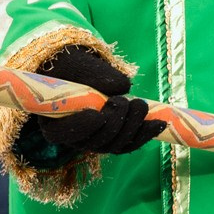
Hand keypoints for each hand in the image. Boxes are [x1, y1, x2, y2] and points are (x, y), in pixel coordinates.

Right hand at [14, 45, 163, 163]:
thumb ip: (98, 76)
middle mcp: (73, 139)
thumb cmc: (75, 70)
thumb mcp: (80, 67)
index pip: (63, 133)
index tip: (97, 114)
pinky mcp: (113, 141)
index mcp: (54, 122)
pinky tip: (160, 123)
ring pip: (115, 145)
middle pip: (95, 142)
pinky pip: (129, 144)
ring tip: (141, 105)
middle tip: (125, 101)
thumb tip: (123, 86)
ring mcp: (95, 142)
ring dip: (133, 128)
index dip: (81, 127)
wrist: (81, 75)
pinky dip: (145, 134)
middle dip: (115, 123)